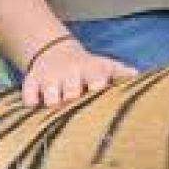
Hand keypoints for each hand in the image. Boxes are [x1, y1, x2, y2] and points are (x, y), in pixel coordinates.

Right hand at [19, 38, 134, 106]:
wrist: (55, 52)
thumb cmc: (88, 69)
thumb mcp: (106, 66)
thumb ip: (122, 73)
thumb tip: (140, 77)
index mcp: (90, 70)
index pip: (95, 77)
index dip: (97, 86)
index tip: (98, 94)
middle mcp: (69, 73)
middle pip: (71, 92)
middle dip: (73, 102)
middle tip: (78, 114)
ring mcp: (49, 78)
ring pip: (50, 98)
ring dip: (54, 107)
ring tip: (60, 116)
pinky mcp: (31, 82)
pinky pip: (28, 97)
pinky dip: (31, 104)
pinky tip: (38, 109)